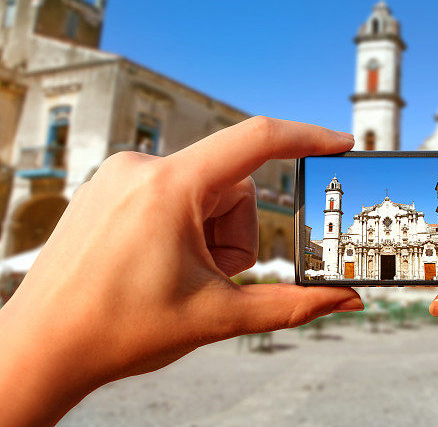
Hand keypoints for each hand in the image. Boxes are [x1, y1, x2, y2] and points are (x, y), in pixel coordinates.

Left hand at [0, 117, 361, 426]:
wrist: (39, 350)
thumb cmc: (120, 332)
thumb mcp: (217, 317)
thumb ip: (291, 306)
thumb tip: (346, 301)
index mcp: (170, 188)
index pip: (256, 141)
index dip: (306, 138)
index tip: (340, 144)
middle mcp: (141, 167)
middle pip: (231, 185)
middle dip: (236, 233)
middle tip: (210, 278)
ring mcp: (118, 175)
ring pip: (201, 190)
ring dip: (208, 232)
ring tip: (177, 275)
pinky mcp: (106, 187)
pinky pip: (169, 191)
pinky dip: (182, 225)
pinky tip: (155, 262)